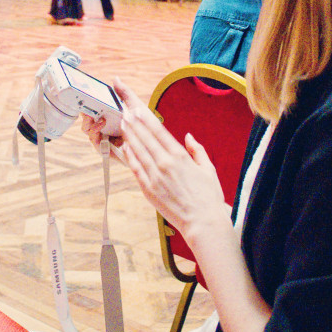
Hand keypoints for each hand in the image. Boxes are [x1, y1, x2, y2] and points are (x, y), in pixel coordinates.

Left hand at [110, 79, 227, 238]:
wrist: (203, 222)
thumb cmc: (208, 197)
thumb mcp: (208, 169)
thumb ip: (197, 150)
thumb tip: (188, 136)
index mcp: (180, 156)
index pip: (159, 131)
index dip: (145, 118)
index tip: (136, 108)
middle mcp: (165, 164)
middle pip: (145, 138)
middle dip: (133, 122)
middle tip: (124, 110)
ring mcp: (155, 177)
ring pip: (138, 151)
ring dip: (129, 135)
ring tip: (122, 123)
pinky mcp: (149, 190)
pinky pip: (136, 169)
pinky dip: (129, 156)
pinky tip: (125, 147)